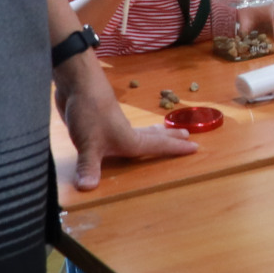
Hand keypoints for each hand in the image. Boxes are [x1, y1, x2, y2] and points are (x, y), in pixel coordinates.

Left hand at [53, 52, 196, 189]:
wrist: (77, 84)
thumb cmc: (89, 112)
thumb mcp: (88, 143)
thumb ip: (89, 166)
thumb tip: (88, 188)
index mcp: (130, 140)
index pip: (158, 145)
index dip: (176, 148)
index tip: (195, 147)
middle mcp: (126, 133)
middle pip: (153, 136)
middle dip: (169, 137)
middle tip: (187, 135)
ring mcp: (114, 125)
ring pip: (139, 131)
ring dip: (153, 132)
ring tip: (162, 131)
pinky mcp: (101, 121)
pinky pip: (123, 129)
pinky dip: (132, 131)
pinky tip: (124, 131)